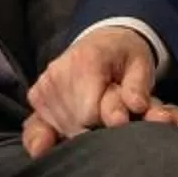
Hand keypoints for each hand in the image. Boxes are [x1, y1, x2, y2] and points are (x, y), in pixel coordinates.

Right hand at [22, 27, 177, 157]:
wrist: (103, 42)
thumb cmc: (124, 58)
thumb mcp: (141, 67)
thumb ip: (139, 89)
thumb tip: (136, 106)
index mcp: (86, 61)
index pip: (90, 114)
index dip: (110, 122)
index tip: (123, 115)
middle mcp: (57, 73)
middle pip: (75, 125)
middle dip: (97, 128)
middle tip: (111, 113)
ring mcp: (43, 86)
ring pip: (62, 130)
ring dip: (81, 130)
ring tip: (95, 113)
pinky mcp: (36, 97)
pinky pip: (39, 130)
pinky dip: (58, 134)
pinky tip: (69, 127)